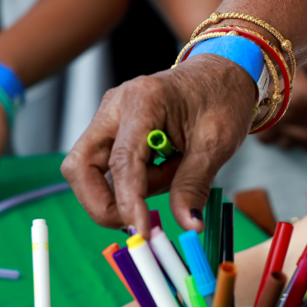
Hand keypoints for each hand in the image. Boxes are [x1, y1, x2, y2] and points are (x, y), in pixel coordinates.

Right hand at [61, 55, 256, 236]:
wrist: (224, 75)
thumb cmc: (222, 99)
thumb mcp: (216, 145)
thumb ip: (194, 185)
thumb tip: (187, 224)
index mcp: (143, 101)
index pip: (121, 160)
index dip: (127, 202)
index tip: (140, 232)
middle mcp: (116, 106)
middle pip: (81, 166)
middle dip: (104, 202)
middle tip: (140, 221)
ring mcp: (110, 117)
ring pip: (92, 170)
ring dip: (128, 189)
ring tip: (173, 172)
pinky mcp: (115, 130)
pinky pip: (109, 167)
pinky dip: (134, 181)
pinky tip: (166, 168)